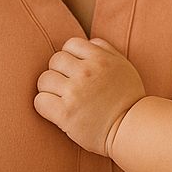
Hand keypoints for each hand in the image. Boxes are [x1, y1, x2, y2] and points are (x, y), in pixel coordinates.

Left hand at [33, 37, 145, 154]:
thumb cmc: (128, 98)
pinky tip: (56, 110)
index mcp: (100, 58)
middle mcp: (86, 72)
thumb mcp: (123, 65)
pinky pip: (40, 101)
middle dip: (59, 72)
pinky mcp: (65, 113)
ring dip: (49, 89)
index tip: (76, 71)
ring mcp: (74, 92)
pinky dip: (45, 105)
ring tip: (61, 98)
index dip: (71, 57)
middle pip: (55, 60)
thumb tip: (88, 41)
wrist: (131, 130)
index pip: (70, 44)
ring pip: (44, 79)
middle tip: (67, 86)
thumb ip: (106, 49)